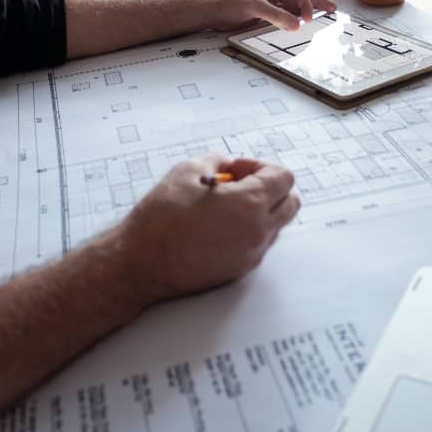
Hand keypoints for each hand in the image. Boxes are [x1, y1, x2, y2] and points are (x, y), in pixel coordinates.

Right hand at [112, 153, 299, 304]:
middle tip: (239, 184)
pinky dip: (247, 230)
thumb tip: (227, 165)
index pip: (284, 178)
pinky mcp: (240, 270)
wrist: (141, 264)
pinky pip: (257, 244)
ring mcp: (251, 254)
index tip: (237, 169)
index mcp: (250, 204)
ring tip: (224, 205)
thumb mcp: (186, 171)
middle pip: (290, 203)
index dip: (261, 167)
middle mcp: (258, 232)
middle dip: (270, 188)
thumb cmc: (160, 219)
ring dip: (260, 210)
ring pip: (275, 225)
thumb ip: (216, 161)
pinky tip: (217, 226)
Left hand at [210, 0, 336, 31]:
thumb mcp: (253, 7)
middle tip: (332, 9)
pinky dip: (294, 19)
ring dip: (305, 12)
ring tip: (323, 18)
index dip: (305, 4)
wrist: (209, 10)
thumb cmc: (226, 1)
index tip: (309, 19)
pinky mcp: (267, 10)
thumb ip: (276, 16)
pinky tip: (303, 24)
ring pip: (293, 5)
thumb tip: (296, 25)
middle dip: (315, 3)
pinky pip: (285, 14)